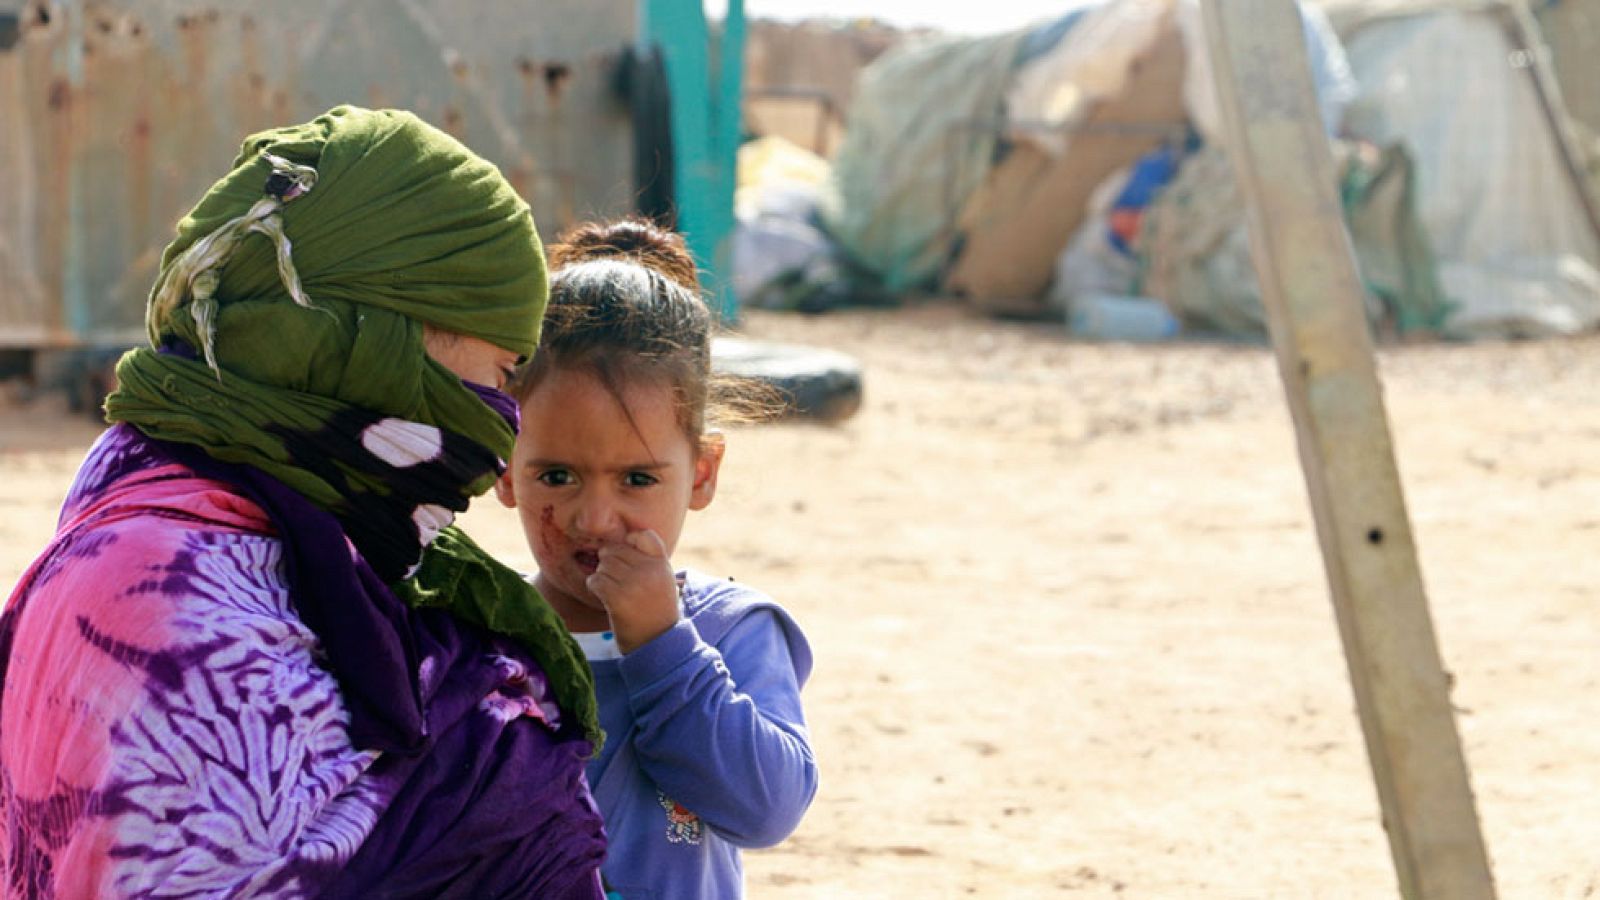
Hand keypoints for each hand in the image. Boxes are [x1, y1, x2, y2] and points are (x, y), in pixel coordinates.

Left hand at [586, 529, 680, 653]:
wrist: (656, 643)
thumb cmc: (655, 611)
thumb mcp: (663, 581)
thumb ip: (648, 560)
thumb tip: (620, 540)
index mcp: (662, 564)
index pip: (644, 535)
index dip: (629, 540)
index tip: (626, 556)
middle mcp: (650, 571)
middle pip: (615, 549)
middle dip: (608, 561)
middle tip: (613, 578)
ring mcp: (635, 584)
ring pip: (604, 565)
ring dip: (601, 575)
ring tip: (610, 589)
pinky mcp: (619, 599)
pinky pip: (596, 581)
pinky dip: (594, 587)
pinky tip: (603, 596)